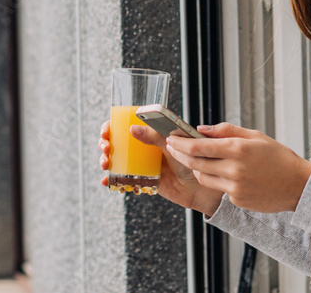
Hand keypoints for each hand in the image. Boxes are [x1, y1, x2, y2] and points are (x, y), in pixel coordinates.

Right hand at [98, 120, 223, 215]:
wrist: (205, 186)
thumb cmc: (195, 159)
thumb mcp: (174, 144)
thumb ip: (155, 136)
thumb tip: (132, 128)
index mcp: (153, 134)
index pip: (127, 125)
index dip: (113, 126)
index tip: (107, 129)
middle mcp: (146, 148)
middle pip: (118, 143)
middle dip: (106, 143)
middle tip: (106, 147)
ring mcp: (144, 164)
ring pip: (118, 160)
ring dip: (107, 161)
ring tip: (105, 163)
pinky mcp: (145, 180)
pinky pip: (126, 179)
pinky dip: (114, 180)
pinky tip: (107, 181)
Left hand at [164, 122, 310, 213]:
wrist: (298, 185)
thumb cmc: (278, 157)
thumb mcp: (255, 136)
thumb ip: (226, 131)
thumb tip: (201, 129)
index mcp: (238, 149)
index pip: (199, 146)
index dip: (180, 143)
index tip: (170, 139)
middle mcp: (234, 169)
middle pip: (195, 162)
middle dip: (180, 154)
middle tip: (172, 147)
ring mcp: (235, 187)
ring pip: (203, 177)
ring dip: (196, 167)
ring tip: (197, 159)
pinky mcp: (237, 200)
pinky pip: (218, 188)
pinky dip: (215, 179)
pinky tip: (223, 173)